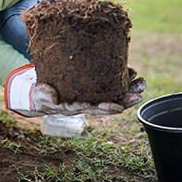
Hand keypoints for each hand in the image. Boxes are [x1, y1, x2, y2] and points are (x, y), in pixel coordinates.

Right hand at [5, 65, 145, 116]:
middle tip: (139, 94)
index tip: (119, 106)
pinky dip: (121, 79)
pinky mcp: (94, 86)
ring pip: (114, 94)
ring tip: (141, 82)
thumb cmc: (43, 97)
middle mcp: (89, 103)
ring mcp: (93, 95)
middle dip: (126, 100)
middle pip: (110, 104)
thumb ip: (45, 95)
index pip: (94, 109)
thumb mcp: (41, 96)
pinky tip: (131, 72)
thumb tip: (50, 93)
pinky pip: (110, 84)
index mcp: (77, 107)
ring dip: (129, 90)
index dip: (106, 109)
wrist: (44, 95)